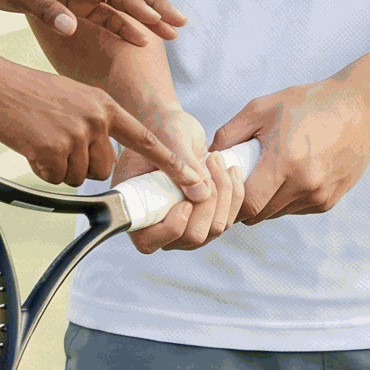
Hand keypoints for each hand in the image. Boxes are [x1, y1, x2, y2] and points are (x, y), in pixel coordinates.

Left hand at [0, 0, 185, 46]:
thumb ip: (44, 9)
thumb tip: (72, 28)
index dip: (134, 3)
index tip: (155, 22)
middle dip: (154, 4)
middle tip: (179, 24)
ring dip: (144, 14)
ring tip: (170, 33)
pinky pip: (103, 11)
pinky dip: (122, 23)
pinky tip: (140, 39)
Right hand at [0, 59, 215, 197]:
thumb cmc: (27, 91)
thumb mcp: (72, 95)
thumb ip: (94, 120)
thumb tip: (102, 154)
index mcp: (104, 104)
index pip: (145, 139)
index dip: (171, 163)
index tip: (194, 182)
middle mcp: (95, 119)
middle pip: (103, 168)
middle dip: (82, 166)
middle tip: (56, 143)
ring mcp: (74, 134)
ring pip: (78, 176)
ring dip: (59, 168)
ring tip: (41, 139)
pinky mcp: (52, 149)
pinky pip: (55, 178)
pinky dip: (42, 169)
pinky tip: (30, 146)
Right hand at [111, 108, 248, 253]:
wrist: (172, 127)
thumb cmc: (161, 129)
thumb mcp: (167, 138)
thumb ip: (178, 163)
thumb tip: (201, 193)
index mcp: (134, 208)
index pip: (149, 242)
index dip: (171, 227)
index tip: (185, 200)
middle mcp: (157, 224)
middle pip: (192, 237)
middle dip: (208, 203)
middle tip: (209, 164)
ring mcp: (183, 225)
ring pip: (214, 229)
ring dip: (224, 194)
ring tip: (217, 160)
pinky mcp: (204, 218)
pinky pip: (227, 219)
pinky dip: (234, 194)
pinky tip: (230, 170)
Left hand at [212, 74, 369, 221]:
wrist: (362, 109)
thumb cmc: (308, 103)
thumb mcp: (263, 108)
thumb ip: (230, 133)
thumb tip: (208, 157)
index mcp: (285, 162)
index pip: (248, 204)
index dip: (231, 201)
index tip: (223, 188)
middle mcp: (305, 185)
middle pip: (260, 214)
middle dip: (245, 202)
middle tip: (238, 182)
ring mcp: (320, 196)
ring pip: (278, 213)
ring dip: (266, 202)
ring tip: (264, 175)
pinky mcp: (330, 201)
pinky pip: (297, 209)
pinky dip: (287, 199)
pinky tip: (289, 175)